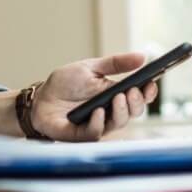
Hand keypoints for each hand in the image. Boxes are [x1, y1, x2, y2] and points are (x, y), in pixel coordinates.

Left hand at [30, 53, 156, 140]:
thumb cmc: (66, 83)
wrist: (41, 98)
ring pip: (118, 123)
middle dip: (137, 102)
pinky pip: (95, 132)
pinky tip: (98, 111)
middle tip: (133, 91)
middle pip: (133, 112)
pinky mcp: (82, 135)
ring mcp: (98, 124)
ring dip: (121, 111)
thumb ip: (116, 63)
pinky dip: (98, 122)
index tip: (151, 83)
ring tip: (118, 97)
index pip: (138, 96)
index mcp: (115, 94)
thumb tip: (142, 56)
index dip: (148, 92)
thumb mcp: (91, 67)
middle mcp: (111, 112)